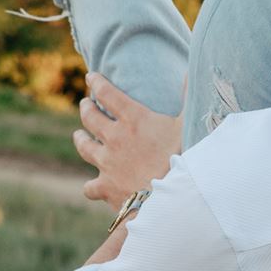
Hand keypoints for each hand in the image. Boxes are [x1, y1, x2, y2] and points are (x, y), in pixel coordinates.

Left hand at [75, 72, 181, 205]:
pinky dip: (91, 186)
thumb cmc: (183, 157)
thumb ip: (188, 97)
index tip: (91, 76)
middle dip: (86, 107)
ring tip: (79, 135)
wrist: (171, 197)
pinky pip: (89, 186)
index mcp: (134, 119)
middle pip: (90, 117)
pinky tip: (92, 186)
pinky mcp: (105, 187)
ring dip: (80, 139)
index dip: (97, 82)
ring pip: (84, 147)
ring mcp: (107, 163)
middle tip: (86, 103)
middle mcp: (115, 137)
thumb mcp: (188, 124)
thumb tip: (191, 73)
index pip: (107, 93)